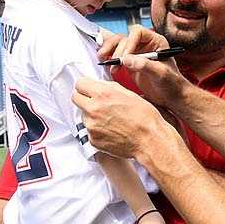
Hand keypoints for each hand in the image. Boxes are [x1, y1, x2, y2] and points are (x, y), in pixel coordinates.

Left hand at [72, 78, 186, 164]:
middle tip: (96, 101)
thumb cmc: (144, 117)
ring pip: (83, 115)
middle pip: (75, 98)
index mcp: (102, 94)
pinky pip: (89, 130)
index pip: (79, 83)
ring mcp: (91, 126)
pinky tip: (111, 129)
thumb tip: (99, 85)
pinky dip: (97, 129)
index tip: (89, 88)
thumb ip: (110, 87)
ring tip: (110, 118)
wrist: (149, 139)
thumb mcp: (129, 93)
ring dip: (91, 114)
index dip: (86, 85)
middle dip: (84, 97)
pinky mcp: (92, 139)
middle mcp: (93, 109)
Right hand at [99, 25, 188, 108]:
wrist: (171, 96)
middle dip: (117, 50)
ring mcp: (136, 53)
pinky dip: (109, 59)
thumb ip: (145, 65)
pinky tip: (106, 66)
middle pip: (125, 38)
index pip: (138, 33)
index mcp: (156, 41)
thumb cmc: (172, 84)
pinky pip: (116, 56)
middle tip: (114, 63)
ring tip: (105, 61)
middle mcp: (145, 44)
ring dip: (109, 51)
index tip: (126, 57)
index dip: (129, 42)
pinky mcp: (130, 63)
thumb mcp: (161, 74)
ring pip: (118, 45)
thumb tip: (127, 59)